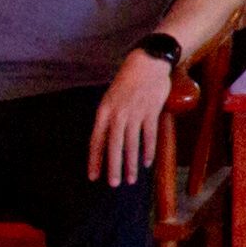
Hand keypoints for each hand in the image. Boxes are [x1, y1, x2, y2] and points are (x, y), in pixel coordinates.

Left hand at [88, 51, 174, 180]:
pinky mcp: (151, 111)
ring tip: (131, 179)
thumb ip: (108, 118)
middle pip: (114, 145)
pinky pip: (149, 135)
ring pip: (132, 143)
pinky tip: (147, 162)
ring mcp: (135, 112)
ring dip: (131, 163)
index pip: (96, 140)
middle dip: (113, 166)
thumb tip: (105, 141)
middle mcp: (118, 113)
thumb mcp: (110, 98)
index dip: (95, 159)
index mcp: (104, 110)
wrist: (147, 62)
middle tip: (114, 184)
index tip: (93, 176)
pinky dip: (148, 150)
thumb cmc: (127, 81)